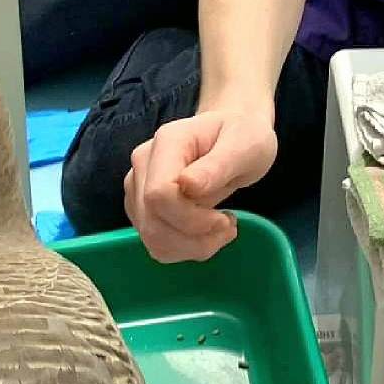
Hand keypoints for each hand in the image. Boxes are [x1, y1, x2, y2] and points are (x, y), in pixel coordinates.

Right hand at [124, 109, 277, 262]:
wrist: (234, 134)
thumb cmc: (243, 137)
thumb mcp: (245, 147)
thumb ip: (217, 166)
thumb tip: (187, 186)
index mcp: (168, 142)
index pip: (159, 194)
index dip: (190, 219)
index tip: (224, 218)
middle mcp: (143, 163)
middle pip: (152, 221)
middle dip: (195, 238)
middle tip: (229, 226)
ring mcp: (138, 186)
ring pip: (151, 238)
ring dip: (191, 247)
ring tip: (221, 229)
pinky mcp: (142, 207)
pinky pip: (156, 242)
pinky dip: (184, 248)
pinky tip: (206, 233)